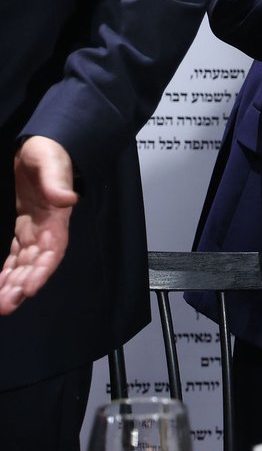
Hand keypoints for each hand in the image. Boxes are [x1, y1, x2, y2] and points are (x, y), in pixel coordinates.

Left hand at [0, 136, 77, 314]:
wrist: (40, 144)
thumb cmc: (49, 151)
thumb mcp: (51, 162)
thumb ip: (56, 181)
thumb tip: (67, 199)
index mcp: (56, 216)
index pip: (52, 250)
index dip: (42, 271)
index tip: (29, 290)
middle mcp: (47, 227)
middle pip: (36, 263)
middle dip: (23, 285)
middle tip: (6, 305)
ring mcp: (34, 228)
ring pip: (25, 263)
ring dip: (14, 284)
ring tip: (1, 304)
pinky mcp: (23, 225)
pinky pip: (16, 254)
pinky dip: (9, 271)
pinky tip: (0, 285)